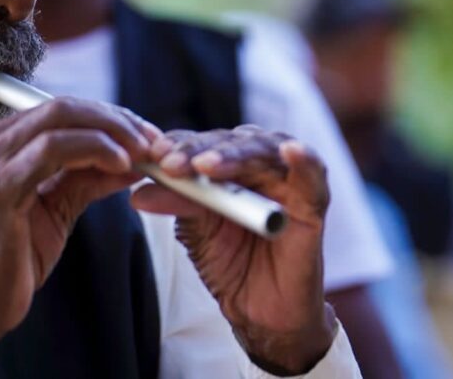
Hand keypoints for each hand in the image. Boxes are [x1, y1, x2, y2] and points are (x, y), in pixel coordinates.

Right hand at [0, 98, 158, 378]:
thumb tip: (135, 159)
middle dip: (114, 119)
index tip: (143, 134)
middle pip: (60, 107)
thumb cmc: (8, 264)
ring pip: (59, 117)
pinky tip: (120, 165)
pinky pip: (54, 148)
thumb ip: (88, 177)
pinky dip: (95, 149)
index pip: (55, 111)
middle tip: (152, 139)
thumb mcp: (55, 208)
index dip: (104, 117)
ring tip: (143, 152)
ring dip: (111, 131)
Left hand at [132, 125, 335, 374]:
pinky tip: (291, 151)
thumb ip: (178, 204)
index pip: (204, 142)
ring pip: (265, 152)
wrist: (261, 311)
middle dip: (199, 150)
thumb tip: (137, 193)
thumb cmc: (231, 263)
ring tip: (208, 165)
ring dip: (236, 155)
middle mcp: (260, 164)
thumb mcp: (197, 231)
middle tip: (172, 164)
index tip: (153, 155)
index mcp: (230, 164)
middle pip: (232, 141)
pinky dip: (304, 161)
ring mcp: (288, 180)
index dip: (179, 144)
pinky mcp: (314, 204)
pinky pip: (314, 175)